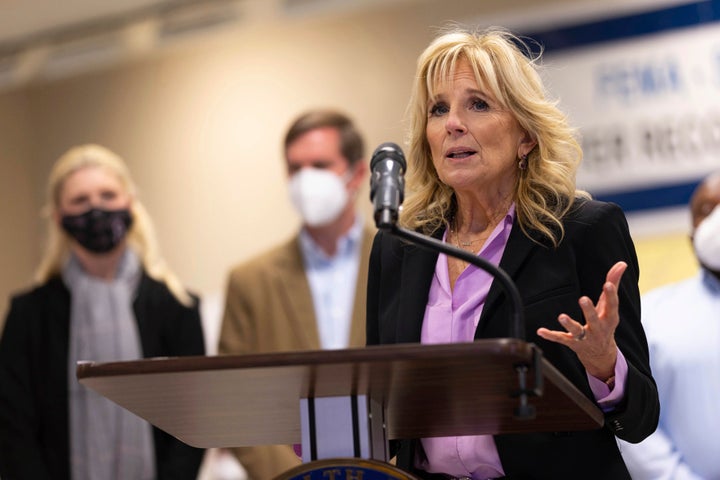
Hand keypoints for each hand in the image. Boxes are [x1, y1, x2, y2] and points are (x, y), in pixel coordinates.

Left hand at [536, 261, 626, 380]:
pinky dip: (551, 335)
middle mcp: (598, 329)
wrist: (601, 354)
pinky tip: (541, 331)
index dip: (611, 295)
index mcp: (609, 318)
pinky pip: (561, 339)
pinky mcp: (573, 343)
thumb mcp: (609, 305)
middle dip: (589, 310)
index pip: (612, 306)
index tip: (607, 284)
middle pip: (594, 319)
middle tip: (583, 299)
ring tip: (561, 316)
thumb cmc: (604, 322)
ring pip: (577, 331)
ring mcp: (585, 337)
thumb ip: (613, 283)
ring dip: (569, 324)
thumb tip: (622, 263)